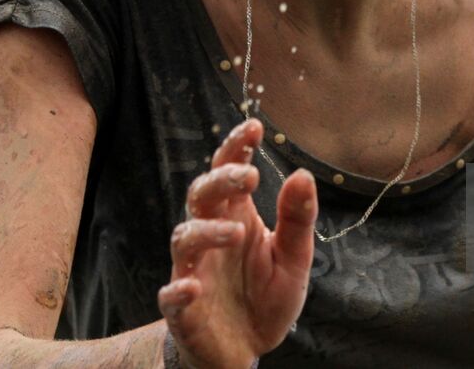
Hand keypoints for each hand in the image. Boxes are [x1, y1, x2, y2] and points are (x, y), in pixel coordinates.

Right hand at [157, 119, 316, 368]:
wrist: (246, 349)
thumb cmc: (266, 296)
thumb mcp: (294, 257)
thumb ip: (297, 218)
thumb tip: (302, 173)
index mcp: (237, 216)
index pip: (230, 173)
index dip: (237, 148)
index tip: (254, 127)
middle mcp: (211, 236)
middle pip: (201, 195)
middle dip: (220, 180)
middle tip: (247, 175)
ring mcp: (194, 270)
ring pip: (184, 238)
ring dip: (207, 231)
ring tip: (237, 231)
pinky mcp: (184, 309)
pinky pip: (171, 296)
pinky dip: (178, 290)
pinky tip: (192, 287)